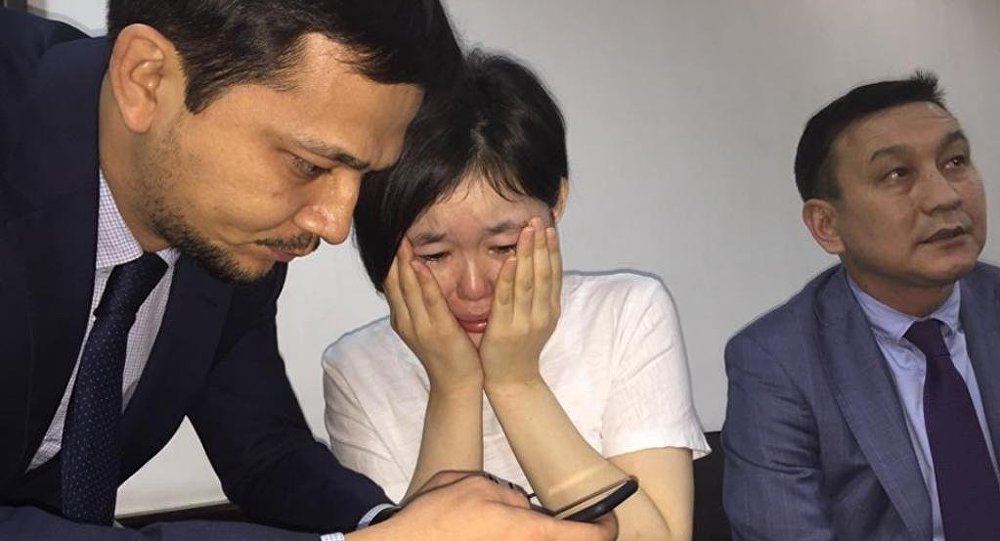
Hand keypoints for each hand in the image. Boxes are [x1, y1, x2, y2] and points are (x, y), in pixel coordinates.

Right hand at [360, 471, 617, 540]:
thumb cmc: (435, 517)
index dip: (606, 528)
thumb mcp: (474, 485)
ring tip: (511, 523)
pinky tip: (491, 531)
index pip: (590, 538)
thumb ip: (507, 496)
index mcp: (528, 531)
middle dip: (569, 532)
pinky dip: (512, 535)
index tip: (607, 521)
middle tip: (569, 522)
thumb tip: (522, 506)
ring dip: (534, 534)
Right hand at [384, 238, 482, 393]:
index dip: (389, 258)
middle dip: (392, 254)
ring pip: (407, 287)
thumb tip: (419, 279)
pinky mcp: (438, 331)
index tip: (391, 234)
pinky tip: (418, 264)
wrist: (457, 385)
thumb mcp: (429, 325)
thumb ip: (422, 304)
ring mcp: (419, 327)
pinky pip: (429, 301)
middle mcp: (406, 320)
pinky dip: (423, 281)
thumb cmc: (448, 354)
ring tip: (401, 237)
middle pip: (394, 281)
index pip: (391, 282)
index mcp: (403, 318)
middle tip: (392, 227)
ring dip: (403, 261)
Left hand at [479, 217, 561, 388]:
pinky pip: (506, 299)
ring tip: (526, 232)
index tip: (548, 227)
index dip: (552, 249)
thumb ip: (539, 295)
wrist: (513, 380)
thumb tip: (540, 267)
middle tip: (537, 220)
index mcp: (551, 309)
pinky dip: (508, 278)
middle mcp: (542, 313)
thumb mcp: (537, 318)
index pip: (553, 273)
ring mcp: (525, 321)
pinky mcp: (505, 329)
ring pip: (528, 282)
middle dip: (541, 245)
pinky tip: (508, 260)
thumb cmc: (521, 348)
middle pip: (543, 273)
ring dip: (527, 255)